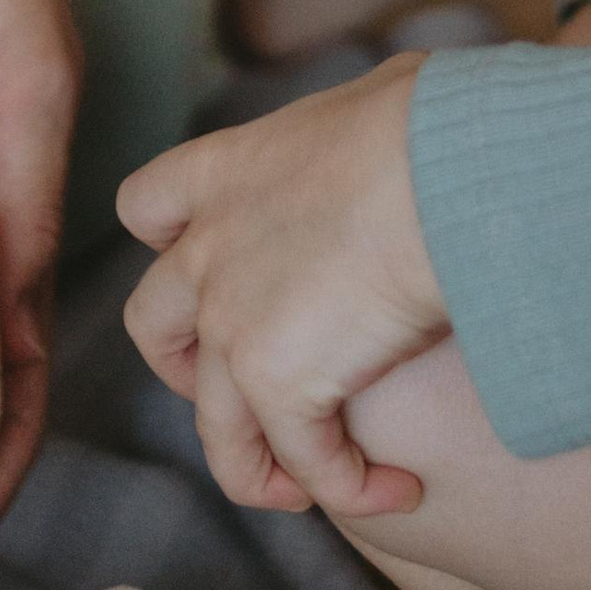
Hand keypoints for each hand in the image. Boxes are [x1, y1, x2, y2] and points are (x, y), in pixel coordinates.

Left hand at [119, 55, 443, 520]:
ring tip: (311, 486)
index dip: (168, 244)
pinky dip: (349, 486)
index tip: (207, 266)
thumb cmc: (432, 121)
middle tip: (252, 386)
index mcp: (226, 171)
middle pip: (153, 328)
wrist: (445, 174)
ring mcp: (233, 325)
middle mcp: (209, 252)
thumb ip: (357, 130)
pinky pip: (305, 463)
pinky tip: (396, 490)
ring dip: (260, 466)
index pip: (146, 206)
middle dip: (187, 370)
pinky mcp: (279, 386)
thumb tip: (404, 122)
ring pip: (216, 427)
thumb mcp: (375, 99)